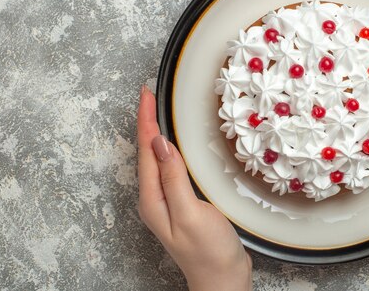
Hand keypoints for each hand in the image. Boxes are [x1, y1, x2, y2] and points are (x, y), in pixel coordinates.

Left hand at [137, 86, 251, 290]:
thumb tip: (160, 144)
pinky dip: (171, 149)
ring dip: (157, 133)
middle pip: (147, 152)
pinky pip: (171, 168)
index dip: (145, 120)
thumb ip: (173, 178)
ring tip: (157, 112)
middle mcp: (156, 198)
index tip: (145, 95)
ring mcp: (169, 201)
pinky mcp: (183, 202)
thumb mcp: (190, 212)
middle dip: (146, 121)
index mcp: (153, 199)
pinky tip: (177, 145)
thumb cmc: (208, 251)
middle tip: (149, 95)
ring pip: (158, 159)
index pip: (146, 150)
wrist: (223, 278)